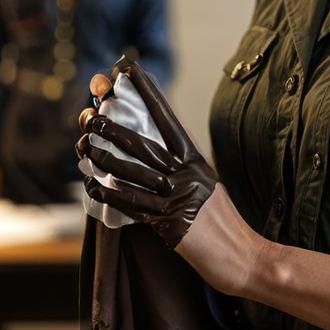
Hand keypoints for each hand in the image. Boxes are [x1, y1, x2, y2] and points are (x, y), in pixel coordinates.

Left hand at [76, 55, 217, 248]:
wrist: (244, 256)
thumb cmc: (225, 226)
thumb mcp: (208, 187)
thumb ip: (185, 172)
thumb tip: (162, 160)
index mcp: (197, 162)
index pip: (169, 120)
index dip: (149, 95)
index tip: (131, 72)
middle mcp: (188, 174)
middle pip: (146, 144)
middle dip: (117, 127)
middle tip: (93, 113)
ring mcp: (178, 198)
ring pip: (134, 172)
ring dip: (105, 157)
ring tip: (85, 144)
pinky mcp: (169, 223)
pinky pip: (133, 205)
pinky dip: (110, 194)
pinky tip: (91, 186)